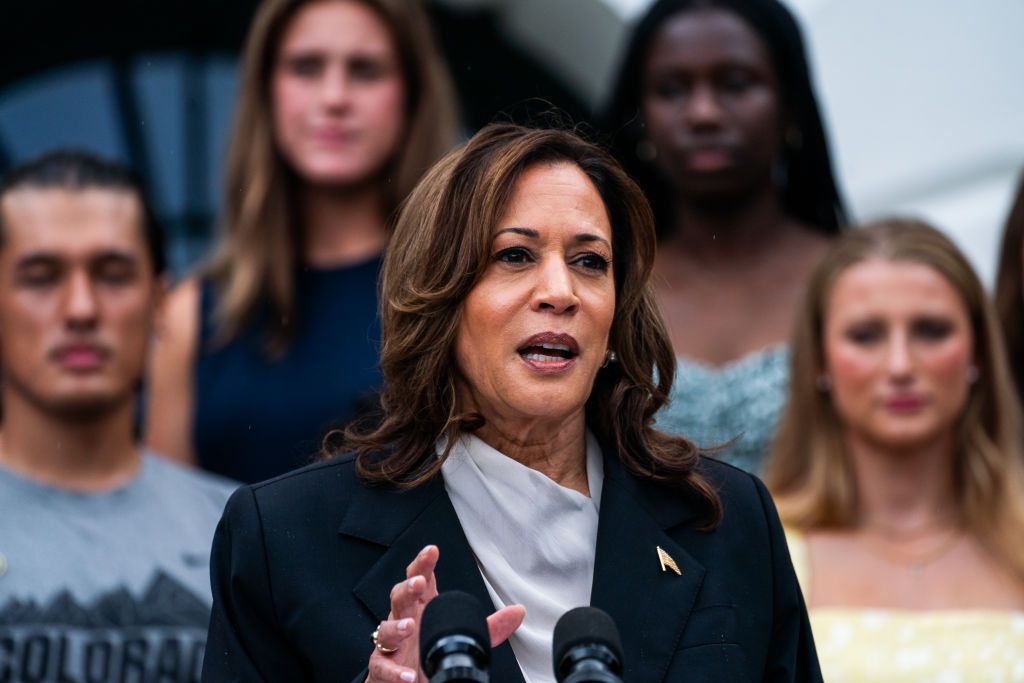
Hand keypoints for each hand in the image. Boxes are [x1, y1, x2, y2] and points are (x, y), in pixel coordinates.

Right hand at [366, 545, 525, 681]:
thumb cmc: (428, 654)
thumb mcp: (464, 638)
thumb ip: (489, 627)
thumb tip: (518, 611)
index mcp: (422, 609)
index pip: (421, 579)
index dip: (423, 564)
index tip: (432, 551)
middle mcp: (405, 621)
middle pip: (399, 596)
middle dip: (408, 587)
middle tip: (419, 582)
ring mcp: (392, 644)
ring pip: (385, 629)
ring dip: (396, 626)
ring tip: (410, 626)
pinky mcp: (383, 668)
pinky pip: (382, 666)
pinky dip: (394, 670)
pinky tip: (408, 674)